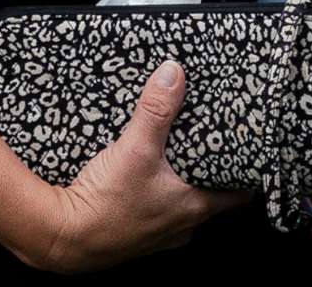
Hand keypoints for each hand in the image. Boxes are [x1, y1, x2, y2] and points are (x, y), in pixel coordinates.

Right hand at [20, 62, 244, 273]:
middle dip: (209, 171)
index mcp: (194, 207)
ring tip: (176, 155)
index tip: (247, 150)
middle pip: (209, 196)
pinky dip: (155, 195)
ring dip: (181, 184)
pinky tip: (141, 178)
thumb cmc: (106, 204)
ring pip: (181, 205)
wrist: (64, 239)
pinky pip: (155, 211)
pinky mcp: (134, 235)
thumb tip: (174, 73)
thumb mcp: (135, 148)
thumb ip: (156, 109)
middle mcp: (181, 226)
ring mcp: (158, 235)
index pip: (237, 193)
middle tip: (209, 144)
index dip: (243, 171)